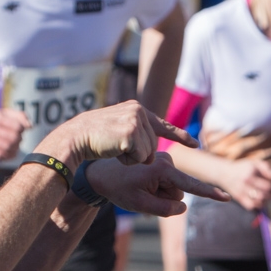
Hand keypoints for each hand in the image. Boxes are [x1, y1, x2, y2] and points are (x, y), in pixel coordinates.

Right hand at [0, 107, 29, 159]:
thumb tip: (30, 126)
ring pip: (7, 148)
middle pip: (13, 139)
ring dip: (15, 148)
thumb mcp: (4, 113)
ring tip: (15, 146)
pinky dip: (7, 155)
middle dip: (19, 140)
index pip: (17, 127)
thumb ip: (19, 116)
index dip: (22, 130)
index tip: (19, 130)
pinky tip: (9, 152)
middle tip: (18, 139)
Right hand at [65, 100, 197, 165]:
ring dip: (132, 158)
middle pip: (153, 145)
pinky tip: (114, 151)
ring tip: (114, 148)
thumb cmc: (92, 137)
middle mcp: (138, 111)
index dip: (180, 136)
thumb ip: (134, 130)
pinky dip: (128, 161)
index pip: (163, 124)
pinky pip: (141, 158)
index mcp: (136, 109)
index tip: (195, 144)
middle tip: (117, 148)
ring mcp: (135, 121)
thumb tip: (150, 144)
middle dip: (138, 154)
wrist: (75, 137)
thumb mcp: (117, 127)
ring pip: (148, 153)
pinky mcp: (132, 133)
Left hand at [86, 152, 229, 216]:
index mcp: (162, 169)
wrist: (100, 172)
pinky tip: (141, 184)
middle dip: (164, 197)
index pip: (190, 185)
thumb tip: (183, 206)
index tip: (226, 198)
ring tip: (138, 187)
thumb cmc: (118, 189)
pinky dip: (156, 187)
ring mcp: (163, 159)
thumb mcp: (139, 204)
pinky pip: (166, 181)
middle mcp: (166, 160)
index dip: (209, 194)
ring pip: (172, 187)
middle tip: (140, 194)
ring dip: (158, 192)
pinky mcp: (160, 161)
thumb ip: (164, 208)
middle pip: (178, 190)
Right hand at [222, 157, 270, 210]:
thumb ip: (266, 167)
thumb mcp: (254, 163)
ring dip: (266, 201)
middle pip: (263, 194)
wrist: (224, 173)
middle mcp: (245, 183)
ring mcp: (241, 191)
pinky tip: (260, 202)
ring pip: (258, 201)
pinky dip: (257, 205)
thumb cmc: (243, 168)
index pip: (267, 185)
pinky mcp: (238, 198)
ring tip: (269, 198)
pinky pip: (250, 206)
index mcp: (250, 174)